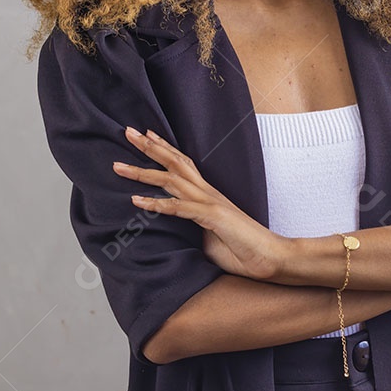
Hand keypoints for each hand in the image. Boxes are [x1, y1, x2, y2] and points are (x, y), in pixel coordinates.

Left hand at [112, 126, 286, 280]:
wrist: (271, 258)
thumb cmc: (242, 250)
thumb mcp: (208, 238)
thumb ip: (191, 229)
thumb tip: (174, 232)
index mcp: (208, 195)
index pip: (183, 164)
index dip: (164, 148)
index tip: (145, 135)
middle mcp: (208, 192)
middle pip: (174, 162)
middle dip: (149, 146)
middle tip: (126, 131)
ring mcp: (210, 202)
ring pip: (171, 180)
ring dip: (143, 172)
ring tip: (118, 166)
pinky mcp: (212, 217)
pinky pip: (179, 207)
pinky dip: (156, 203)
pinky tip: (136, 200)